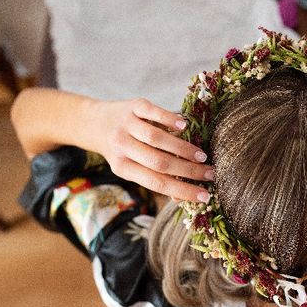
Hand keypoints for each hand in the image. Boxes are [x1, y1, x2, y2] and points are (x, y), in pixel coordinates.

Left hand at [87, 98, 213, 201]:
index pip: (157, 183)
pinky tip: (185, 126)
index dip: (182, 190)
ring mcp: (126, 125)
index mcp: (123, 168)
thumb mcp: (132, 168)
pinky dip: (169, 119)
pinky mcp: (133, 106)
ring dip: (183, 149)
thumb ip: (156, 180)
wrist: (95, 123)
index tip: (205, 196)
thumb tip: (182, 199)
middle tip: (210, 174)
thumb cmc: (122, 151)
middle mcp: (122, 147)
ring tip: (202, 155)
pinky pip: (152, 112)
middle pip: (159, 162)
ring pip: (156, 139)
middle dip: (188, 170)